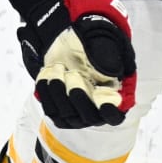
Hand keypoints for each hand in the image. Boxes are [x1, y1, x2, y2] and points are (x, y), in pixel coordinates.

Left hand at [18, 0, 136, 128]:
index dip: (110, 112)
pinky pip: (49, 107)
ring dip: (59, 91)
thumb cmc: (91, 48)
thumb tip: (110, 69)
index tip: (103, 104)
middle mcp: (94, 112)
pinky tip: (49, 72)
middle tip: (73, 74)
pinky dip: (46, 90)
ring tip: (58, 68)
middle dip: (79, 96)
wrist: (68, 45)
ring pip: (65, 114)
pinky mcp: (56, 111)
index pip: (114, 116)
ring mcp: (74, 114)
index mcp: (112, 98)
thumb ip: (109, 58)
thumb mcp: (104, 47)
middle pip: (88, 117)